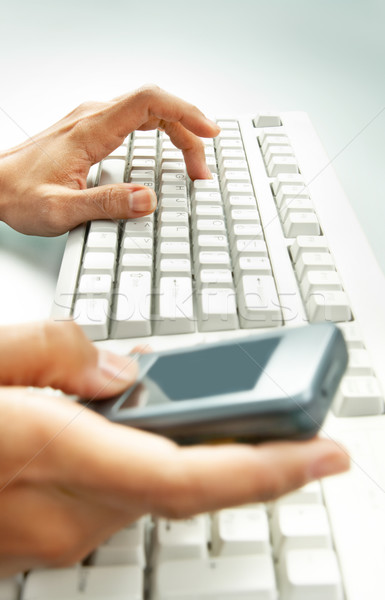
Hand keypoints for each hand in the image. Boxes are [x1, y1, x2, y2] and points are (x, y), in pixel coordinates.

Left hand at [0, 85, 219, 235]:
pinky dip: (161, 133)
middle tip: (201, 170)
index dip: (184, 112)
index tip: (207, 131)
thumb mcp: (60, 210)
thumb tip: (147, 201)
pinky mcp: (92, 131)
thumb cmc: (19, 194)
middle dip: (187, 134)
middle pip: (156, 107)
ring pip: (148, 112)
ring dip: (177, 133)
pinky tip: (167, 152)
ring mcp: (93, 121)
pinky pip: (137, 120)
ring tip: (192, 165)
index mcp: (91, 130)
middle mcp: (94, 117)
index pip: (148, 102)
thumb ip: (105, 205)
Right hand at [0, 320, 348, 575]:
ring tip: (192, 404)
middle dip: (228, 445)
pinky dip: (138, 460)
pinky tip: (129, 427)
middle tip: (260, 403)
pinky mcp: (41, 540)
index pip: (191, 475)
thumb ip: (58, 350)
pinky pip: (114, 497)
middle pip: (180, 481)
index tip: (326, 454)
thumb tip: (120, 370)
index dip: (269, 470)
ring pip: (148, 488)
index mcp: (49, 451)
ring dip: (175, 447)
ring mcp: (50, 537)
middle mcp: (59, 512)